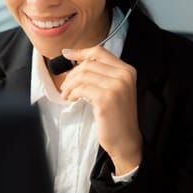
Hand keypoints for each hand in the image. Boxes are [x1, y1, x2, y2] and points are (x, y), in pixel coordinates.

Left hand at [59, 46, 141, 174]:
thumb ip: (103, 74)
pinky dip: (72, 93)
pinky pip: (81, 88)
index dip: (80, 52)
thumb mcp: (115, 89)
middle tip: (65, 86)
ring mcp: (116, 87)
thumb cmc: (117, 116)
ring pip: (82, 75)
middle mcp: (124, 75)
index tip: (66, 55)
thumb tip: (77, 59)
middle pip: (88, 63)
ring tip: (67, 95)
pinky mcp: (106, 99)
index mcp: (127, 70)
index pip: (99, 52)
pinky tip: (72, 100)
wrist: (126, 140)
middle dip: (72, 74)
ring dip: (70, 85)